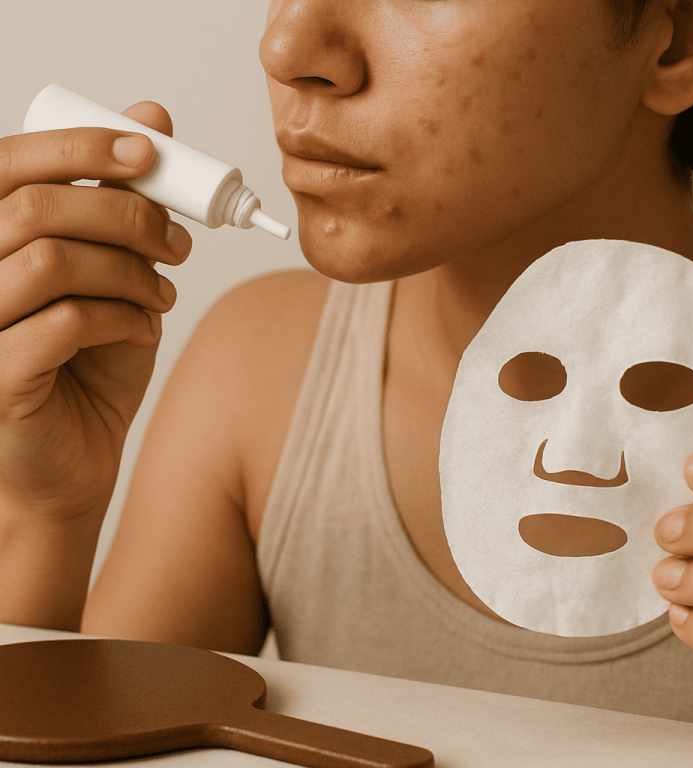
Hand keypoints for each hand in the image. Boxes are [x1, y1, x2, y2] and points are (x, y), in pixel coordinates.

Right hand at [0, 102, 191, 520]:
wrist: (76, 457)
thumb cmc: (88, 365)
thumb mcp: (110, 273)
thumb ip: (116, 202)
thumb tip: (150, 119)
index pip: (8, 165)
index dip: (78, 146)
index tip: (150, 151)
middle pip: (33, 207)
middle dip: (125, 215)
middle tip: (176, 244)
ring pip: (50, 260)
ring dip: (129, 272)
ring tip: (162, 293)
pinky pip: (65, 323)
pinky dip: (123, 319)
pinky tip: (143, 331)